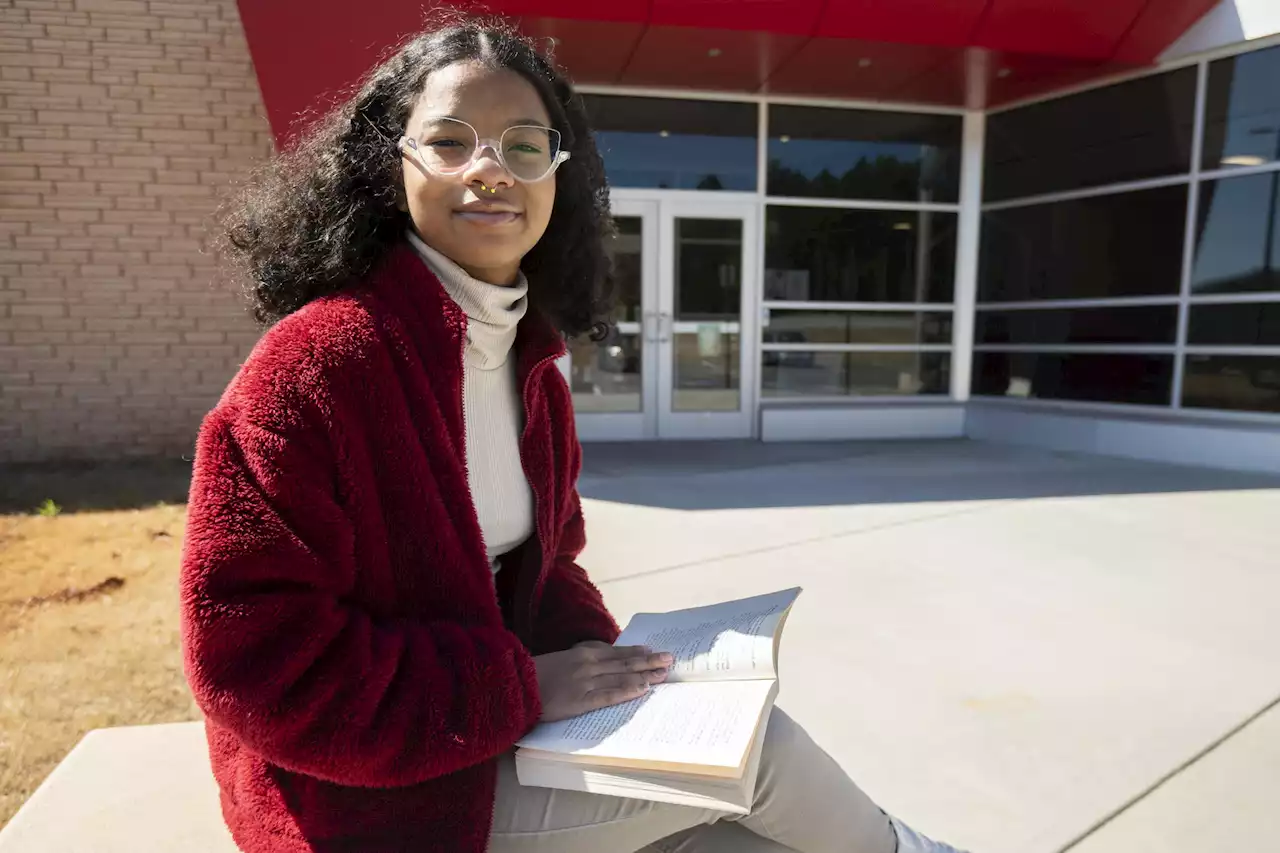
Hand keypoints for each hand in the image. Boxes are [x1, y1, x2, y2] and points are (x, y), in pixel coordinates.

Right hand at [533, 642, 672, 721]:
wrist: (514, 684)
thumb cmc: (534, 675)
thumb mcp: (559, 660)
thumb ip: (579, 659)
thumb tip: (599, 662)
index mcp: (581, 653)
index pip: (615, 652)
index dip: (635, 652)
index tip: (651, 650)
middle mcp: (587, 664)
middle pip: (624, 663)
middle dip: (648, 661)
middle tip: (669, 658)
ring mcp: (585, 682)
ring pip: (622, 676)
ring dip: (645, 674)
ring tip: (664, 673)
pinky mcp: (580, 700)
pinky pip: (609, 695)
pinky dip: (627, 691)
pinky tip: (643, 689)